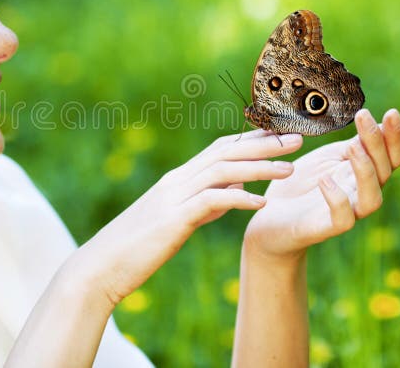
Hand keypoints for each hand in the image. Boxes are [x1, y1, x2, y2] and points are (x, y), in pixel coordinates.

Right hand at [69, 129, 304, 306]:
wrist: (101, 266)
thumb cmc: (137, 247)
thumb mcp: (176, 220)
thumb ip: (203, 204)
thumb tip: (232, 193)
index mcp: (178, 180)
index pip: (220, 148)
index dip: (253, 139)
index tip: (283, 134)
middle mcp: (177, 181)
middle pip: (227, 152)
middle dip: (265, 143)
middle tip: (298, 138)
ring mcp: (173, 198)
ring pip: (222, 171)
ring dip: (260, 168)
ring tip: (291, 168)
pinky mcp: (172, 219)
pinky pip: (211, 202)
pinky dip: (238, 199)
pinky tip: (262, 204)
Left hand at [242, 108, 399, 262]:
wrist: (269, 215)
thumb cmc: (301, 183)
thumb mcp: (326, 158)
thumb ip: (350, 146)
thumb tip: (375, 123)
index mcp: (362, 173)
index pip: (389, 156)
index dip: (394, 136)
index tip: (392, 112)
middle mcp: (360, 193)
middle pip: (384, 171)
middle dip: (378, 143)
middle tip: (364, 116)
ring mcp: (346, 212)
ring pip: (372, 198)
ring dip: (365, 171)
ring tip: (353, 146)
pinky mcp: (325, 228)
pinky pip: (343, 220)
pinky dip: (338, 199)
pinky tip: (325, 180)